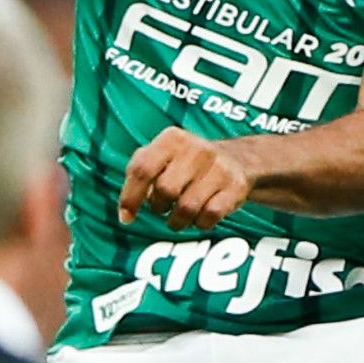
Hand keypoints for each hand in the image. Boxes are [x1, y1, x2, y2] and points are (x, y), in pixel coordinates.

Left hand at [119, 127, 252, 230]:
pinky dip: (199, 224)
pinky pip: (209, 217)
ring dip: (178, 220)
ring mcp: (219, 167)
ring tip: (179, 215)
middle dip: (159, 207)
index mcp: (173, 138)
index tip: (126, 217)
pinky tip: (199, 216)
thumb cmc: (187, 163)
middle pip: (166, 190)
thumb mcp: (162, 155)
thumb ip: (139, 173)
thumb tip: (126, 212)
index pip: (143, 168)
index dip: (130, 196)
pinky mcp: (235, 186)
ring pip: (187, 208)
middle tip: (163, 207)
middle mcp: (197, 148)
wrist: (237, 160)